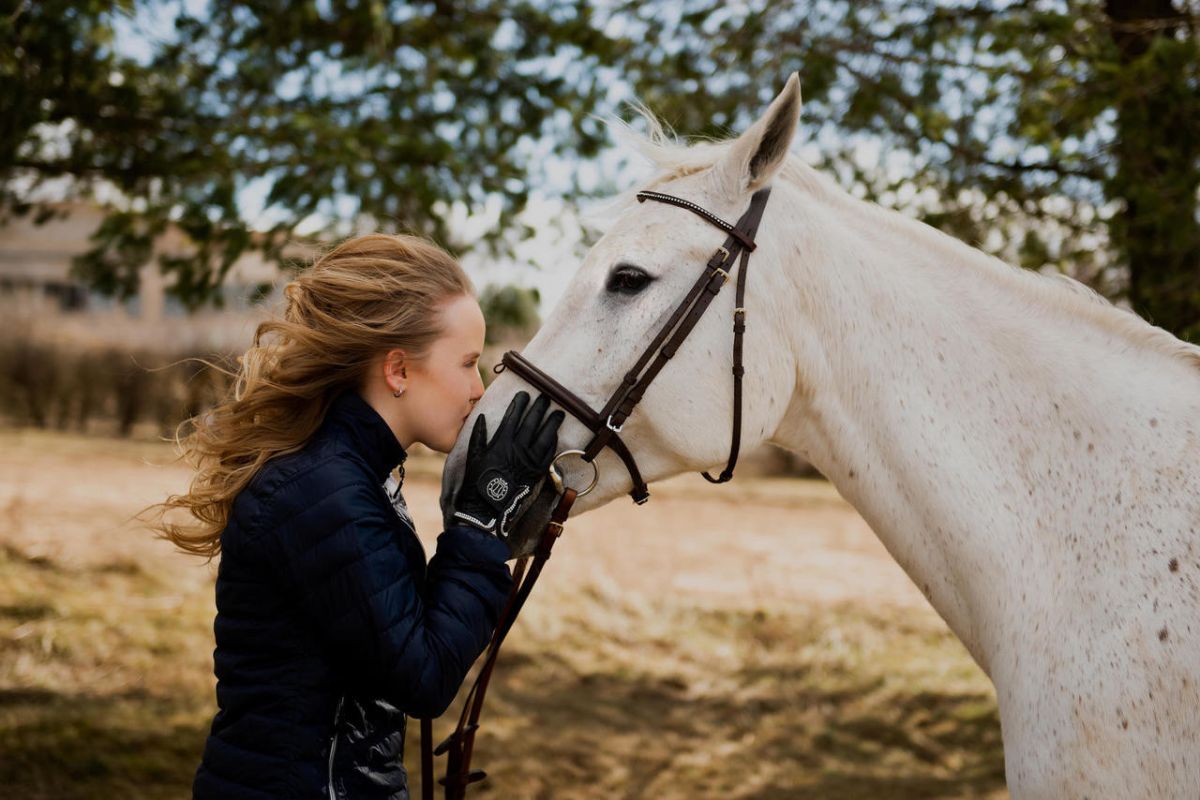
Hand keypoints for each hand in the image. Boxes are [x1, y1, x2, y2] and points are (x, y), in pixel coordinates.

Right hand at [451, 391, 563, 542]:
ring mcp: (529, 460)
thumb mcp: (473, 456)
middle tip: (546, 396)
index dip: (520, 404)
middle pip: (532, 423)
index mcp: (501, 443)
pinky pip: (549, 454)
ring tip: (559, 412)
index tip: (524, 394)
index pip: (513, 417)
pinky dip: (553, 442)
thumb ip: (478, 435)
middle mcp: (517, 449)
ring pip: (545, 436)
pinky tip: (556, 435)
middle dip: (539, 408)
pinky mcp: (537, 472)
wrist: (487, 508)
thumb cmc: (477, 482)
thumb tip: (483, 417)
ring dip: (552, 423)